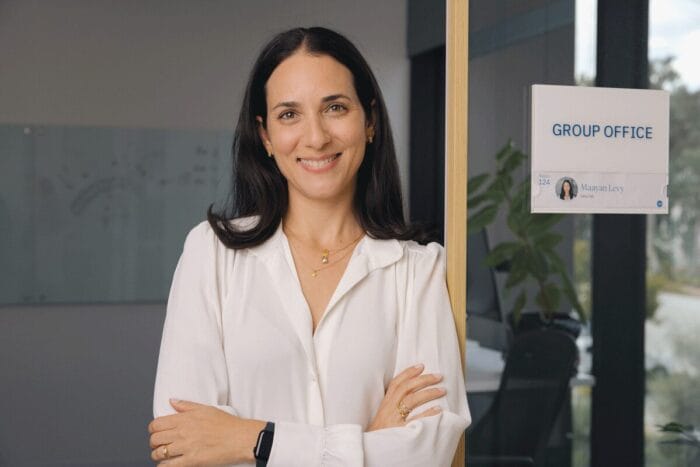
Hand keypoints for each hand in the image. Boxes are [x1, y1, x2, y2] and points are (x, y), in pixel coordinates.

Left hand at [148, 399, 265, 465]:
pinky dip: (164, 466)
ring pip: (159, 453)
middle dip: (154, 443)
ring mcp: (186, 447)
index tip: (157, 433)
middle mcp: (183, 432)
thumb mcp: (206, 409)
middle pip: (155, 439)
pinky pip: (168, 466)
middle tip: (160, 445)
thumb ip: (186, 405)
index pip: (156, 424)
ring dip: (158, 456)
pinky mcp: (191, 460)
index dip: (153, 430)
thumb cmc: (227, 424)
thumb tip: (172, 401)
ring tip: (165, 456)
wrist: (240, 438)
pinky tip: (169, 465)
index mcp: (185, 418)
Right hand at [367, 364, 445, 430]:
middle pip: (406, 389)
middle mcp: (389, 409)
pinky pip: (416, 420)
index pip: (396, 383)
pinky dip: (428, 414)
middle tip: (438, 376)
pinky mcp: (401, 431)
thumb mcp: (384, 414)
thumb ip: (394, 403)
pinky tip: (438, 409)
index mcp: (386, 403)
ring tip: (442, 390)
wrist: (370, 449)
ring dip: (428, 393)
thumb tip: (411, 392)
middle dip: (423, 380)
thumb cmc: (380, 432)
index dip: (408, 373)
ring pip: (411, 400)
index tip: (421, 366)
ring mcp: (395, 420)